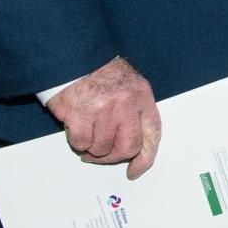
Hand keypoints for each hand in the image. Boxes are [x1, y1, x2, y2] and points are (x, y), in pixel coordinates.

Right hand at [45, 56, 160, 178]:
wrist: (75, 57)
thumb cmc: (101, 72)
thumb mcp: (130, 85)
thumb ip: (135, 111)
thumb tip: (135, 147)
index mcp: (141, 97)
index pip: (152, 134)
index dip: (145, 157)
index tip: (136, 170)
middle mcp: (125, 104)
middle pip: (127, 147)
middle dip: (113, 157)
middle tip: (102, 155)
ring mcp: (103, 110)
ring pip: (101, 148)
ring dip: (92, 147)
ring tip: (87, 132)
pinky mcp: (80, 114)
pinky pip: (81, 143)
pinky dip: (77, 141)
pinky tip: (76, 127)